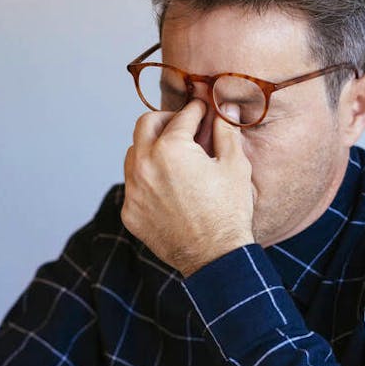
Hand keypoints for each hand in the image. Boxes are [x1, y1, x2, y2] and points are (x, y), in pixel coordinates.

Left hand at [122, 100, 255, 276]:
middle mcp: (144, 165)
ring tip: (173, 157)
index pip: (182, 116)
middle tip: (181, 125)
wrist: (215, 257)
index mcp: (171, 149)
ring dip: (151, 149)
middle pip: (144, 124)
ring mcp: (133, 190)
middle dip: (165, 120)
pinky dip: (146, 179)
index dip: (196, 110)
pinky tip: (167, 187)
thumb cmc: (229, 211)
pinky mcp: (130, 212)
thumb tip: (225, 108)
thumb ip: (225, 131)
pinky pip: (133, 185)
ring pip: (133, 154)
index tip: (202, 110)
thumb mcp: (234, 165)